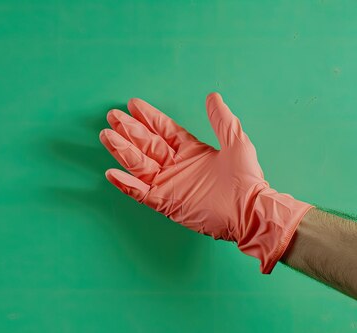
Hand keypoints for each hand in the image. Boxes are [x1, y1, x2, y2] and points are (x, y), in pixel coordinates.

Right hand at [100, 93, 312, 272]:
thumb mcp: (236, 142)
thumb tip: (212, 96)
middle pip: (147, 145)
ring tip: (107, 135)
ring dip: (122, 151)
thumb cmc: (247, 179)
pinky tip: (112, 172)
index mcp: (192, 151)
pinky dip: (126, 184)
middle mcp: (178, 166)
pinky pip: (140, 193)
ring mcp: (170, 185)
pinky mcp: (166, 203)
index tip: (133, 104)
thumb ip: (221, 120)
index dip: (149, 117)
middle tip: (112, 115)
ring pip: (139, 165)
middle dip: (130, 130)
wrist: (250, 211)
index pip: (164, 131)